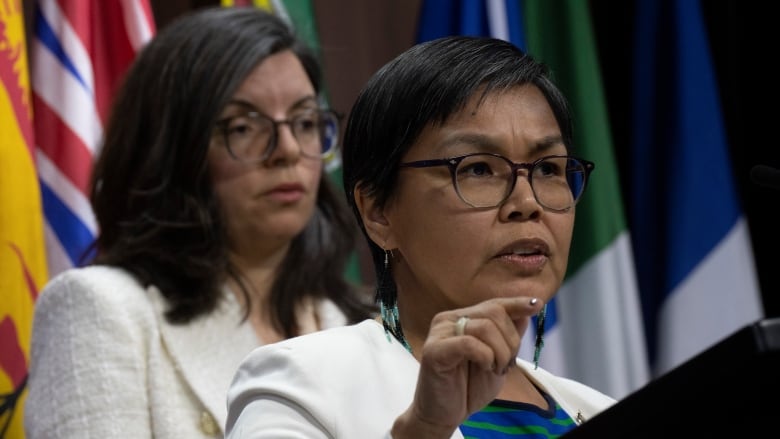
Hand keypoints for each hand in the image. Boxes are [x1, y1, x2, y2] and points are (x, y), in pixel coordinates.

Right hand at [391, 296, 542, 437]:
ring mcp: (439, 333)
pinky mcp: (433, 350)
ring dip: (499, 352)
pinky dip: (485, 357)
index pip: (494, 304)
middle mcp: (448, 319)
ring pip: (484, 327)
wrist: (444, 415)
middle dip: (510, 341)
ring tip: (494, 369)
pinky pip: (469, 343)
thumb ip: (509, 335)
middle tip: (505, 365)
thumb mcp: (498, 359)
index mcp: (462, 318)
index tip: (537, 304)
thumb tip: (528, 309)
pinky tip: (484, 367)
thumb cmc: (468, 387)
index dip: (517, 304)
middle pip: (494, 313)